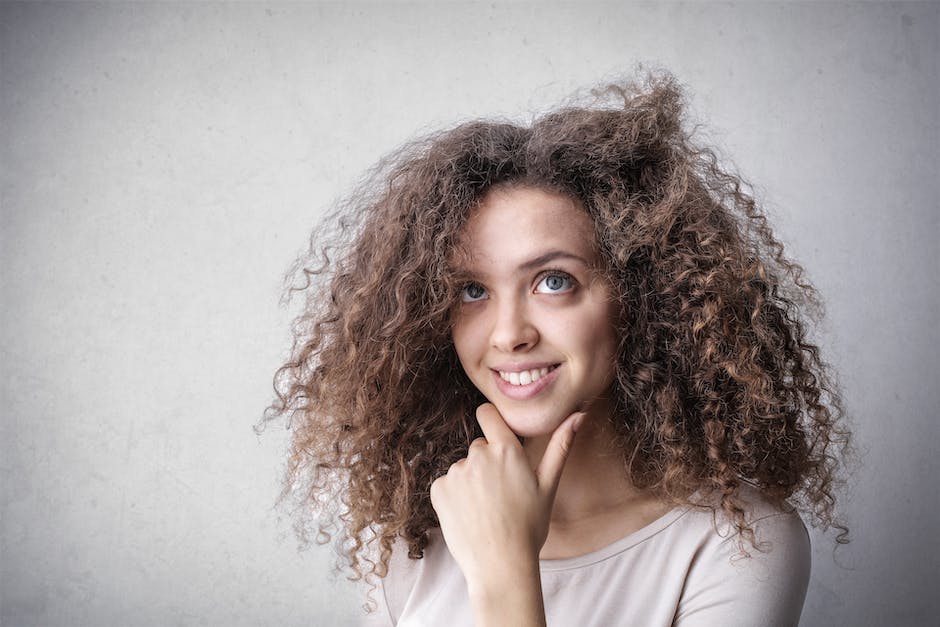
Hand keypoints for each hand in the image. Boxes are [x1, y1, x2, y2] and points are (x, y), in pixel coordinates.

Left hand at [429, 403, 584, 589]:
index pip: (487, 413)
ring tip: (487, 509)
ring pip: (464, 468)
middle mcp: (477, 455)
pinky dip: (456, 497)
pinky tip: (471, 515)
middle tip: (502, 493)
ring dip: (472, 481)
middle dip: (488, 463)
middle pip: (479, 447)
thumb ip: (560, 446)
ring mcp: (456, 472)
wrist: (500, 565)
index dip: (491, 421)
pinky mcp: (439, 490)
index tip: (496, 436)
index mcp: (506, 450)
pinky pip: (448, 484)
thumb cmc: (529, 527)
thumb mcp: (548, 486)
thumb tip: (578, 415)